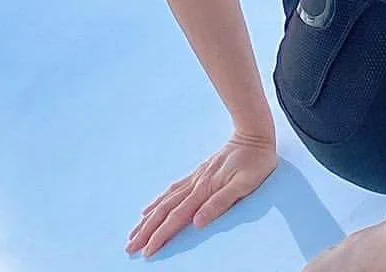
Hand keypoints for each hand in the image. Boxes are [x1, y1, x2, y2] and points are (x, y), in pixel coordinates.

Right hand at [126, 130, 277, 255]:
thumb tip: (197, 222)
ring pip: (166, 201)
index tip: (147, 251)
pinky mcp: (199, 173)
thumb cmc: (255, 162)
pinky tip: (151, 207)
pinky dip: (159, 201)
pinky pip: (173, 190)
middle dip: (147, 230)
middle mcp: (196, 184)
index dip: (161, 235)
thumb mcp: (244, 184)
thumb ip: (220, 202)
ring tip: (135, 231)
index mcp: (205, 189)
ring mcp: (196, 178)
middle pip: (165, 210)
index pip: (177, 218)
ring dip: (149, 218)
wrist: (254, 134)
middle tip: (130, 247)